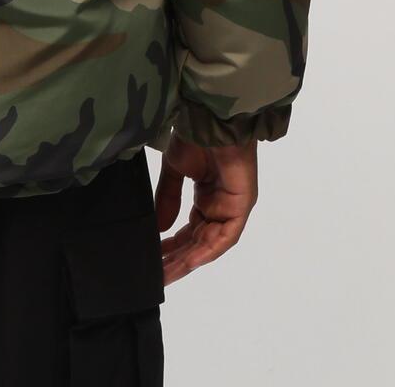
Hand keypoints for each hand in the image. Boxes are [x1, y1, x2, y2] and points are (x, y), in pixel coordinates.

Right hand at [155, 135, 257, 283]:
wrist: (211, 120)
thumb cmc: (195, 138)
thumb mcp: (175, 169)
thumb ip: (168, 198)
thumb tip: (159, 229)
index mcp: (208, 197)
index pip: (190, 230)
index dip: (173, 247)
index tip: (154, 259)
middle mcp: (221, 207)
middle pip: (199, 241)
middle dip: (177, 258)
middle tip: (156, 273)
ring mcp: (232, 209)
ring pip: (209, 244)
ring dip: (188, 259)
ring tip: (166, 273)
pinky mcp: (240, 208)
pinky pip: (223, 237)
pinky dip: (206, 251)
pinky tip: (188, 261)